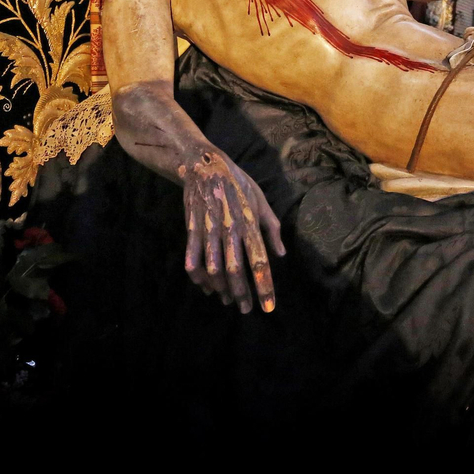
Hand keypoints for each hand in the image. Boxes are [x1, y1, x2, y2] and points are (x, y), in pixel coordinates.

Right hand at [177, 146, 285, 313]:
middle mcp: (230, 229)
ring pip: (213, 268)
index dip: (264, 286)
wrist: (205, 164)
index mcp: (249, 223)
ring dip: (221, 289)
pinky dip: (198, 276)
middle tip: (245, 310)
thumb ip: (272, 228)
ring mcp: (209, 229)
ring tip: (228, 300)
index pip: (260, 261)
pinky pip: (192, 258)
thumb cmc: (238, 182)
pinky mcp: (192, 228)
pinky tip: (205, 286)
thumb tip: (281, 254)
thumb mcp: (261, 200)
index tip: (268, 307)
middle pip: (236, 271)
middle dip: (242, 294)